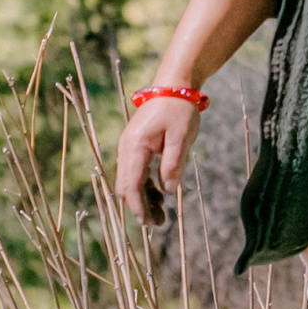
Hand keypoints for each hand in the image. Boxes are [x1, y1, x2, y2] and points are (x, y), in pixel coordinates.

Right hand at [114, 93, 202, 226]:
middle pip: (126, 185)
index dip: (138, 206)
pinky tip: (160, 195)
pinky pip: (136, 171)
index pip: (130, 184)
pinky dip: (145, 185)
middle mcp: (127, 148)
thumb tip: (168, 191)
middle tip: (158, 223)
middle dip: (139, 206)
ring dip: (143, 197)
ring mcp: (130, 147)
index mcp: (135, 146)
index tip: (148, 222)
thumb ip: (173, 163)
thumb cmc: (179, 109)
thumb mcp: (181, 137)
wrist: (174, 85)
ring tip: (162, 214)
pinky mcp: (136, 146)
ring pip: (130, 180)